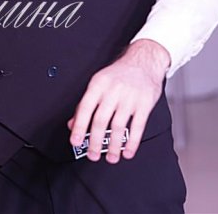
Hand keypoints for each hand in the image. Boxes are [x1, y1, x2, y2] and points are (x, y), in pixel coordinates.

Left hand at [67, 40, 170, 163]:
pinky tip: (127, 151)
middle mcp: (113, 90)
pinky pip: (138, 126)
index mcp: (98, 84)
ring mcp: (130, 97)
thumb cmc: (119, 73)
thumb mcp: (98, 82)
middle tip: (92, 155)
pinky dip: (132, 142)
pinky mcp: (145, 103)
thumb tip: (73, 123)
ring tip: (110, 157)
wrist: (144, 60)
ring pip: (118, 125)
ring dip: (113, 145)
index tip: (75, 141)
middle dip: (95, 141)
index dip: (79, 126)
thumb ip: (85, 103)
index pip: (85, 108)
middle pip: (101, 119)